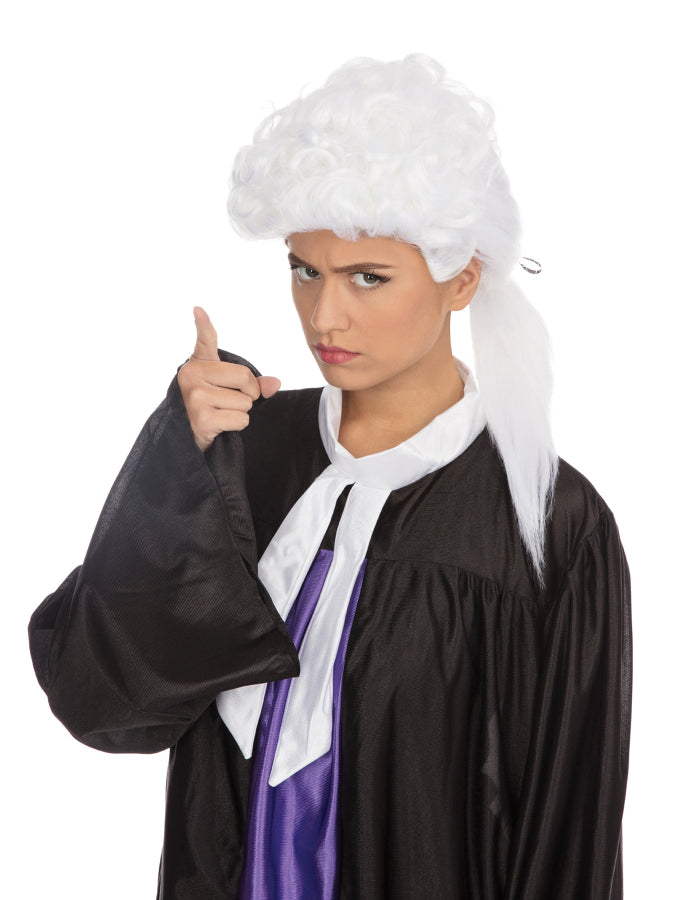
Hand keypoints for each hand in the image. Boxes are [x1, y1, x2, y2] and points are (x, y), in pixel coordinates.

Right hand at [177, 306, 280, 451]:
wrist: (188, 438)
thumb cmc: (212, 408)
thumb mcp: (229, 390)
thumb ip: (253, 384)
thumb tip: (275, 384)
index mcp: (198, 364)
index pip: (204, 340)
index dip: (203, 324)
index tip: (198, 309)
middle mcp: (192, 375)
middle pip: (246, 378)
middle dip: (249, 394)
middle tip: (229, 401)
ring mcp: (195, 396)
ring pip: (246, 402)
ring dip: (241, 412)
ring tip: (220, 413)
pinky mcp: (202, 417)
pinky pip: (242, 418)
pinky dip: (238, 425)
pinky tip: (219, 425)